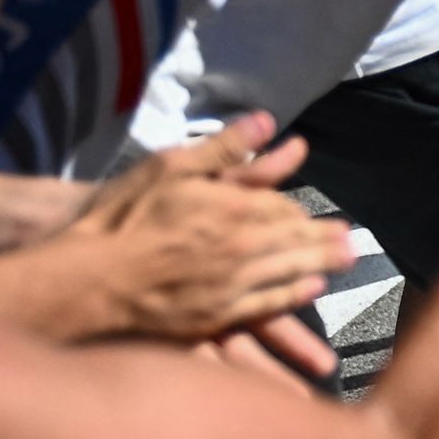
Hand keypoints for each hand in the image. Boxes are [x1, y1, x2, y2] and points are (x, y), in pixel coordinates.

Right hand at [0, 115, 355, 345]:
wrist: (85, 278)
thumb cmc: (122, 217)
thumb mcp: (170, 167)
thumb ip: (224, 148)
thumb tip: (268, 120)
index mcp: (234, 209)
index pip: (283, 209)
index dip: (301, 212)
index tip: (322, 213)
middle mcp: (241, 249)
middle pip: (296, 242)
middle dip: (326, 240)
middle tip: (352, 241)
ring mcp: (228, 286)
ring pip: (289, 274)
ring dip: (320, 266)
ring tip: (345, 262)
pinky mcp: (212, 318)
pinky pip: (264, 306)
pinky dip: (292, 296)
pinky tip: (308, 292)